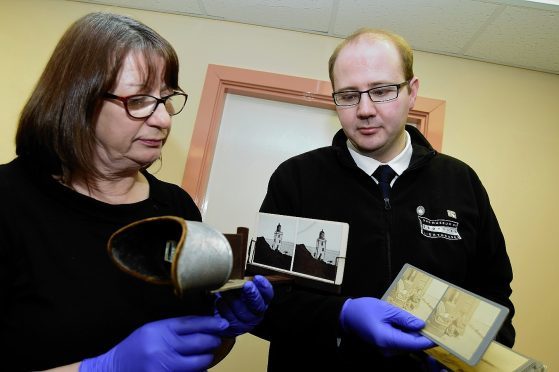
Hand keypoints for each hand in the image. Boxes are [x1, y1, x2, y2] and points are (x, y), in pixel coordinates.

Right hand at [79, 316, 227, 371]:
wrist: (112, 370)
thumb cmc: (135, 349)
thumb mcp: (152, 330)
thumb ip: (175, 329)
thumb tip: (204, 327)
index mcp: (159, 330)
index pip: (192, 323)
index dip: (211, 323)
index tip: (224, 324)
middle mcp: (162, 348)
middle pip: (199, 342)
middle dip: (213, 341)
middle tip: (217, 340)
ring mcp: (164, 367)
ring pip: (199, 363)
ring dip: (206, 359)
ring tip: (206, 355)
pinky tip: (196, 369)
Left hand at [214, 275, 273, 337]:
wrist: (219, 316)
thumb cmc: (232, 298)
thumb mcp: (239, 289)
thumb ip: (244, 283)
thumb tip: (243, 275)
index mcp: (261, 302)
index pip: (268, 295)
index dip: (264, 287)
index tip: (258, 278)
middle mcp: (256, 315)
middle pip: (258, 306)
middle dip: (253, 295)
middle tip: (247, 286)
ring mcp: (245, 325)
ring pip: (242, 313)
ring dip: (234, 300)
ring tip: (226, 291)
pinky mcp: (232, 330)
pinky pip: (228, 320)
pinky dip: (223, 309)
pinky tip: (219, 301)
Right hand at [340, 297, 434, 354]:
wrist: (347, 315)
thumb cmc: (364, 310)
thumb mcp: (386, 309)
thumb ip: (404, 318)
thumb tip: (421, 325)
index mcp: (387, 339)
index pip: (414, 344)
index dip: (428, 340)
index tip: (441, 334)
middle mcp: (388, 349)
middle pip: (412, 346)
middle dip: (424, 337)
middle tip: (436, 325)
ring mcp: (386, 349)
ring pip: (407, 345)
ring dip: (416, 336)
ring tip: (426, 323)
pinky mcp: (385, 346)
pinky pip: (400, 343)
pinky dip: (408, 335)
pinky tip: (412, 325)